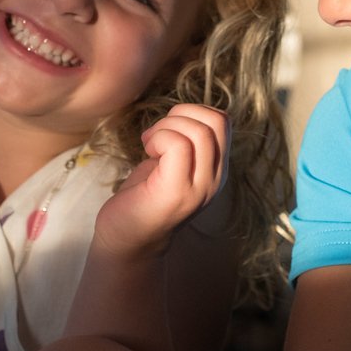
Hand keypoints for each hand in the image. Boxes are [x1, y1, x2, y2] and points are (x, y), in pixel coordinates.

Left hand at [93, 104, 228, 260]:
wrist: (126, 239)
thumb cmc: (143, 196)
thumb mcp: (173, 164)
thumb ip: (187, 142)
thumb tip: (185, 112)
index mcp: (215, 169)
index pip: (224, 121)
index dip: (194, 112)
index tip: (168, 129)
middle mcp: (215, 180)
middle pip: (219, 121)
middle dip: (182, 113)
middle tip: (157, 134)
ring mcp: (199, 188)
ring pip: (199, 131)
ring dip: (166, 127)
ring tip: (150, 144)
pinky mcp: (176, 192)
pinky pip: (178, 145)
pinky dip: (158, 138)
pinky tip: (146, 153)